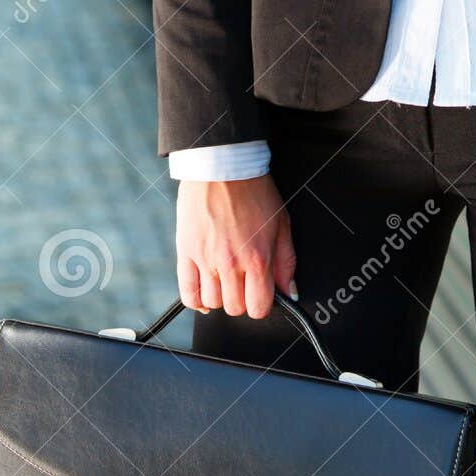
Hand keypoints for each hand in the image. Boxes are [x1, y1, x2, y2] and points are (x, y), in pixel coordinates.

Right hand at [175, 173, 296, 320]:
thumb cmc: (254, 190)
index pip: (259, 307)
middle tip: (245, 284)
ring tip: (226, 281)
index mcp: (258, 257)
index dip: (262, 304)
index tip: (261, 295)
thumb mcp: (282, 223)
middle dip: (242, 300)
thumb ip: (286, 261)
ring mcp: (206, 259)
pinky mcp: (186, 252)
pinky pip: (187, 292)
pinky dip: (196, 302)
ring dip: (221, 298)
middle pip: (235, 308)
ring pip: (212, 303)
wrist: (223, 167)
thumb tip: (290, 290)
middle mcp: (231, 262)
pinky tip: (205, 294)